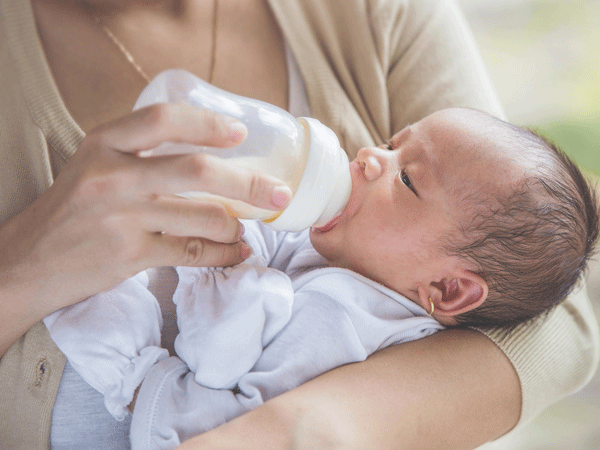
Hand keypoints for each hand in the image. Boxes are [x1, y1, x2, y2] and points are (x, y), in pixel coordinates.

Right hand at [0, 103, 290, 353]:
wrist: (27, 261)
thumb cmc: (72, 209)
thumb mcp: (95, 164)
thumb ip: (142, 154)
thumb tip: (210, 156)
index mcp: (104, 144)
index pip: (164, 119)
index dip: (208, 124)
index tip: (240, 133)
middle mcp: (113, 176)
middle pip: (197, 171)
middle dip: (249, 183)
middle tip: (278, 192)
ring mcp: (122, 218)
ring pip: (204, 217)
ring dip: (238, 224)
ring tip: (247, 227)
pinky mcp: (130, 256)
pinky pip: (194, 253)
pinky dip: (224, 254)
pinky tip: (236, 253)